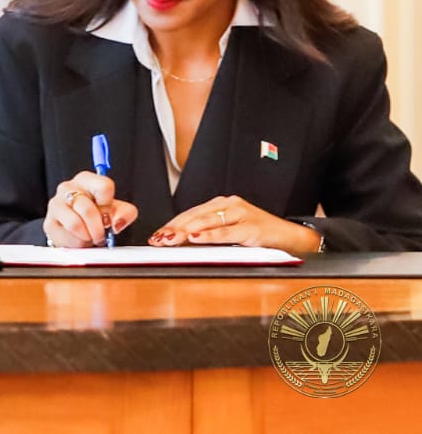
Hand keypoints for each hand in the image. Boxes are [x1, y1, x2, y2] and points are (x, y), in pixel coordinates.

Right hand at [44, 171, 137, 247]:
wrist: (77, 228)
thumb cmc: (97, 214)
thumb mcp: (116, 210)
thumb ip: (125, 213)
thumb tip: (116, 222)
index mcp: (86, 180)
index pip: (104, 186)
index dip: (109, 205)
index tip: (107, 214)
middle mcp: (67, 187)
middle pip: (88, 209)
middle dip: (98, 228)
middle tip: (101, 233)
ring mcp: (56, 204)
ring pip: (75, 224)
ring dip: (87, 236)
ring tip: (89, 236)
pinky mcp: (49, 222)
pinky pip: (67, 237)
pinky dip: (77, 243)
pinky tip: (79, 238)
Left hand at [149, 196, 321, 251]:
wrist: (292, 237)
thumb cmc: (260, 235)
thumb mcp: (231, 232)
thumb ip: (211, 233)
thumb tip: (183, 242)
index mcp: (221, 205)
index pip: (190, 213)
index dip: (171, 224)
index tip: (156, 235)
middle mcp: (229, 205)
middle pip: (194, 216)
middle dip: (173, 228)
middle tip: (157, 239)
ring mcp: (241, 214)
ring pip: (207, 221)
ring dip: (185, 231)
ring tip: (170, 238)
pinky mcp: (252, 227)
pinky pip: (226, 232)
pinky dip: (209, 235)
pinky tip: (195, 237)